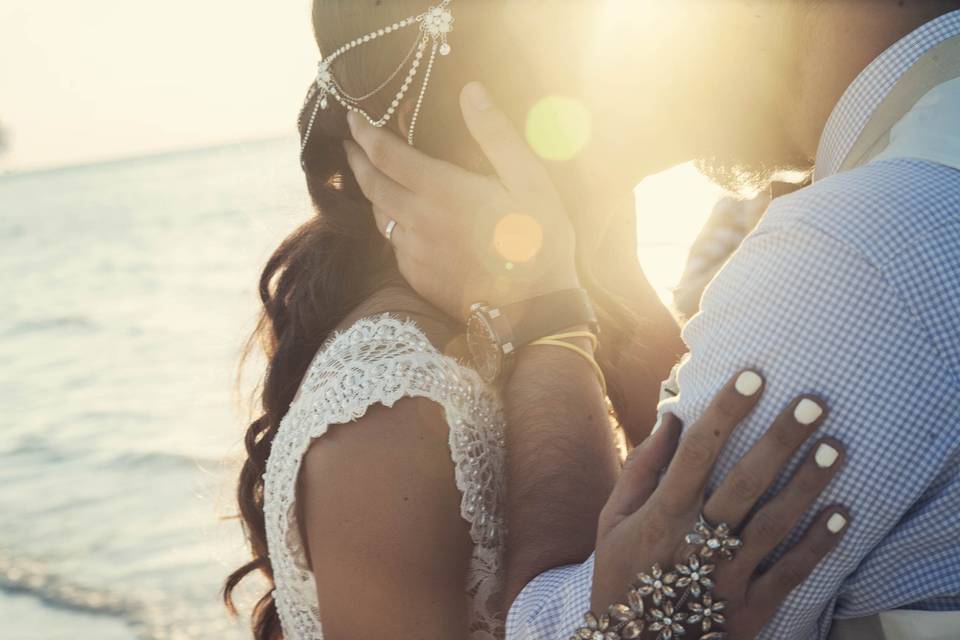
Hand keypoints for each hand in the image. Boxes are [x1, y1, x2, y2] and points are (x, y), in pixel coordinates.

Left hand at [344, 82, 578, 320]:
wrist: (534, 310)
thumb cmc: (539, 241)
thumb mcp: (530, 180)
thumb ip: (496, 134)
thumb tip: (471, 91)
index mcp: (442, 190)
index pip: (385, 153)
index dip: (364, 132)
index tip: (352, 118)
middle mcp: (418, 220)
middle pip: (371, 184)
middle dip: (356, 160)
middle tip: (349, 143)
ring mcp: (414, 253)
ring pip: (379, 215)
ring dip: (370, 192)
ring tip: (370, 176)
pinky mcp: (418, 278)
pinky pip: (394, 245)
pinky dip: (392, 225)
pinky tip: (401, 220)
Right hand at [592, 370, 849, 637]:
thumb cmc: (621, 575)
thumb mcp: (612, 520)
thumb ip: (641, 468)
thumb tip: (672, 419)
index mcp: (663, 514)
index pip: (698, 453)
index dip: (725, 412)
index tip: (752, 377)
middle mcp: (698, 540)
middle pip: (744, 482)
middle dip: (780, 440)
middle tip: (813, 403)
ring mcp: (726, 574)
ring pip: (773, 523)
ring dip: (807, 484)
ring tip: (837, 447)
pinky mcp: (749, 606)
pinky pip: (789, 572)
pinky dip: (816, 545)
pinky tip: (841, 515)